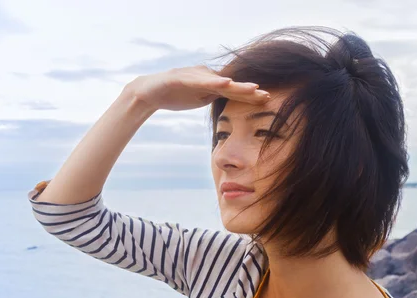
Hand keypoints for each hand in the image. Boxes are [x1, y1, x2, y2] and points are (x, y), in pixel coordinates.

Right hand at [125, 65, 270, 111]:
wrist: (148, 93)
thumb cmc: (175, 95)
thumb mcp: (199, 99)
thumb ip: (213, 97)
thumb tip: (228, 103)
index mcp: (210, 83)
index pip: (234, 91)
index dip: (250, 96)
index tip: (267, 101)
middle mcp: (205, 76)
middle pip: (231, 85)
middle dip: (249, 91)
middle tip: (267, 96)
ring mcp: (194, 76)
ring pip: (219, 81)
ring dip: (237, 85)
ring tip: (253, 89)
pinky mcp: (182, 78)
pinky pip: (200, 81)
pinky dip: (213, 82)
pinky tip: (225, 83)